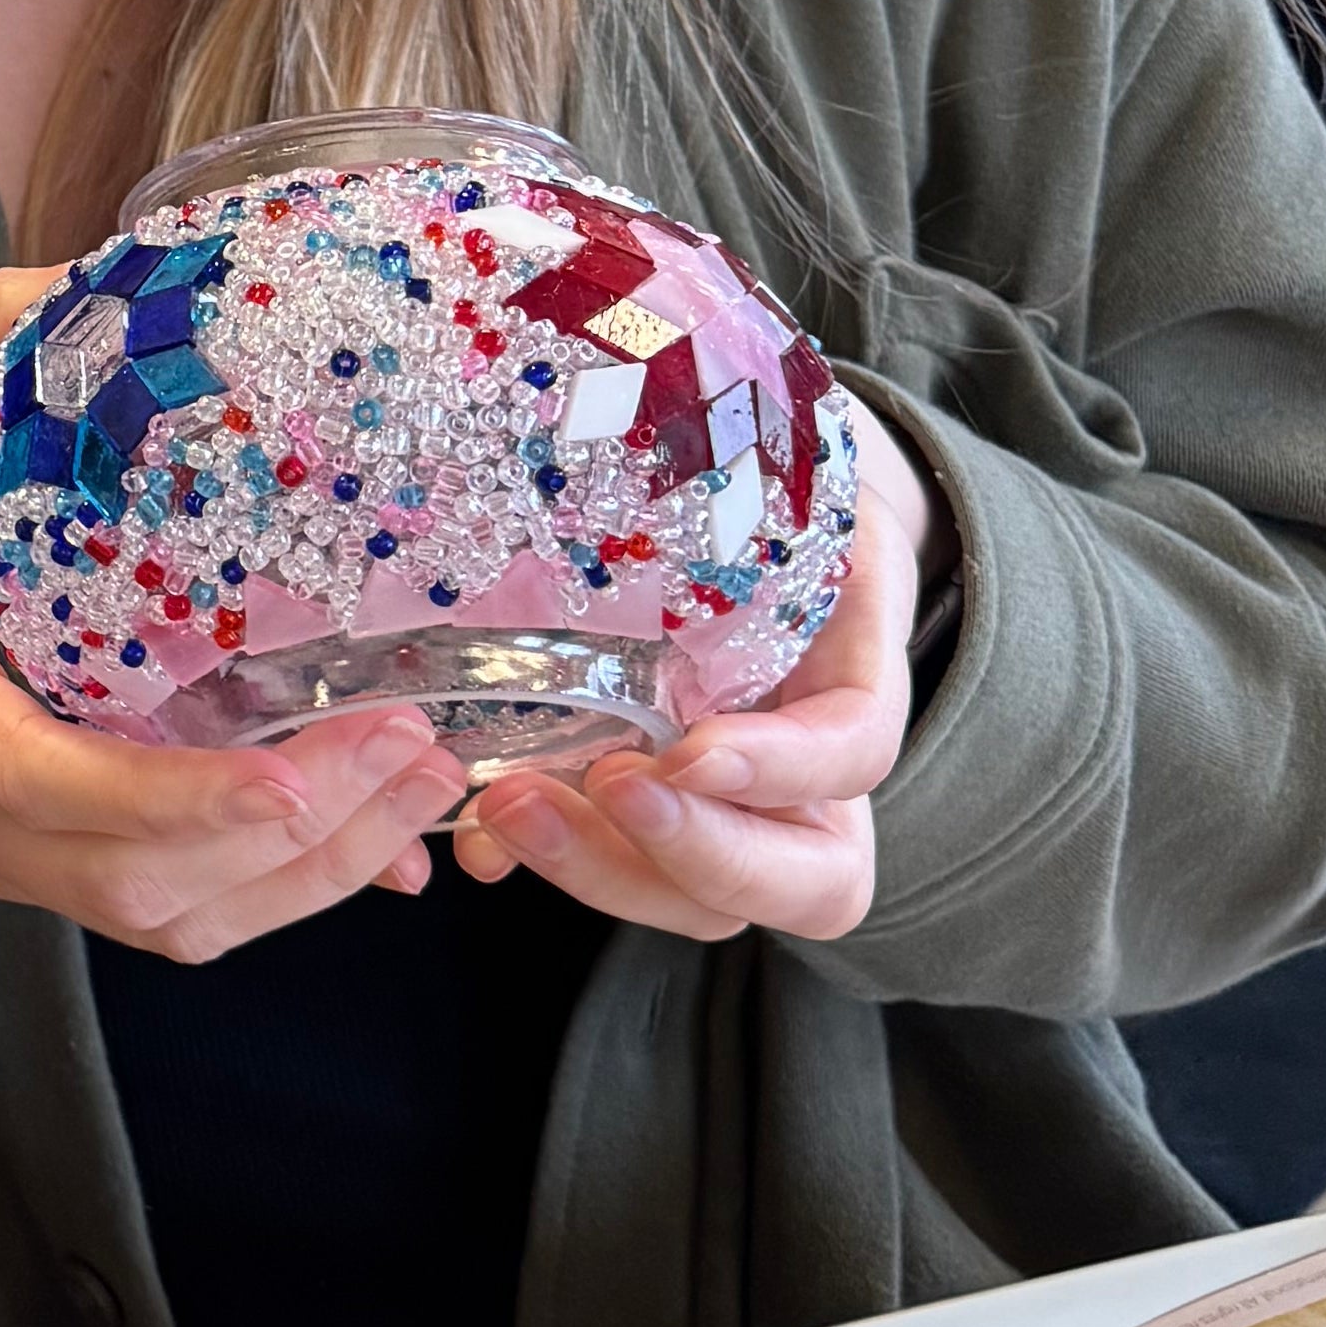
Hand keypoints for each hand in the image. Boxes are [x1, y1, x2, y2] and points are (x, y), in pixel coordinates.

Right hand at [0, 272, 466, 967]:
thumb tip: (98, 268)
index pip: (42, 786)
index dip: (178, 799)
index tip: (292, 772)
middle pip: (140, 883)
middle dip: (296, 839)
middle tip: (418, 740)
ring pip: (167, 920)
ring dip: (307, 877)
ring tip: (421, 778)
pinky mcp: (30, 883)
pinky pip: (166, 921)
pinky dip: (276, 894)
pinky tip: (365, 834)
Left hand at [449, 412, 924, 944]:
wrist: (742, 516)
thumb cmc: (771, 489)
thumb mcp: (794, 472)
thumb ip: (774, 482)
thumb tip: (689, 429)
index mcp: (853, 688)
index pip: (852, 756)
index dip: (779, 770)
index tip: (686, 750)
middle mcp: (805, 781)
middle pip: (791, 881)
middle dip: (686, 853)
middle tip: (587, 790)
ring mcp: (726, 813)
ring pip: (695, 897)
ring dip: (598, 868)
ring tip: (504, 810)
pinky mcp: (642, 817)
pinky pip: (612, 869)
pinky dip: (542, 862)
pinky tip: (472, 838)